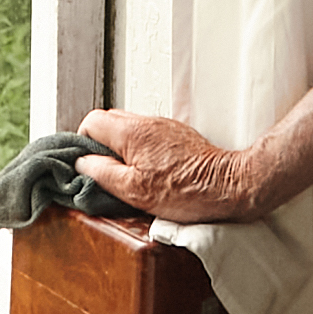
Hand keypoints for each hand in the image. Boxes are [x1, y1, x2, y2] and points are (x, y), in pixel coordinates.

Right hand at [76, 108, 270, 222]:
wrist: (230, 186)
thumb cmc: (187, 191)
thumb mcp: (134, 191)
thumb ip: (102, 174)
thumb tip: (82, 163)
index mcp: (132, 133)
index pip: (91, 122)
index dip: (83, 144)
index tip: (88, 165)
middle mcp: (147, 122)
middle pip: (109, 122)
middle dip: (101, 146)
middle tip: (107, 172)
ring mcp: (165, 127)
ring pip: (130, 130)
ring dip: (123, 150)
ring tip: (131, 175)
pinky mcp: (179, 136)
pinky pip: (149, 137)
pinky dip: (143, 152)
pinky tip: (152, 173)